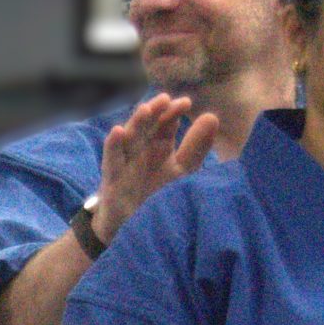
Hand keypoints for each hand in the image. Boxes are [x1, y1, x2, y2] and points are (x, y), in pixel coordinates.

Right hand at [94, 93, 220, 242]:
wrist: (131, 225)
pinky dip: (113, 145)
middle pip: (148, 125)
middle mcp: (141, 148)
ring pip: (129, 137)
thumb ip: (196, 147)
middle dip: (155, 112)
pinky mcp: (112, 177)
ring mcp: (125, 161)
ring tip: (145, 109)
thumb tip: (212, 116)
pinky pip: (111, 159)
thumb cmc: (155, 192)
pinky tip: (117, 131)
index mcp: (158, 145)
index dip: (173, 112)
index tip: (186, 103)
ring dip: (136, 122)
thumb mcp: (181, 170)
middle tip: (165, 99)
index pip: (166, 123)